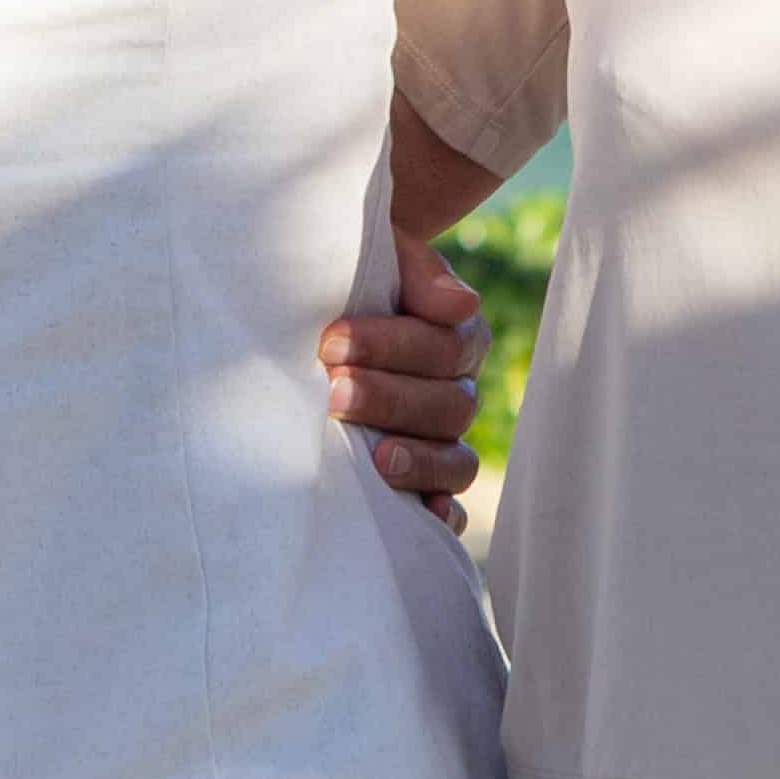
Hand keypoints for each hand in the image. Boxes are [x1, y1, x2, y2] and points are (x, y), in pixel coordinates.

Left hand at [324, 235, 491, 528]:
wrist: (318, 316)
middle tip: (334, 392)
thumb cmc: (348, 286)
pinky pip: (450, 508)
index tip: (330, 341)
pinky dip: (441, 516)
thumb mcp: (380, 261)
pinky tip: (422, 517)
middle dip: (390, 399)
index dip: (391, 346)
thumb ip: (419, 273)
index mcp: (455, 336)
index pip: (443, 346)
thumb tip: (461, 305)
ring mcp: (443, 442)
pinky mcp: (423, 483)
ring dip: (419, 460)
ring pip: (456, 459)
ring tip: (376, 456)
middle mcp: (456, 391)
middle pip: (450, 405)